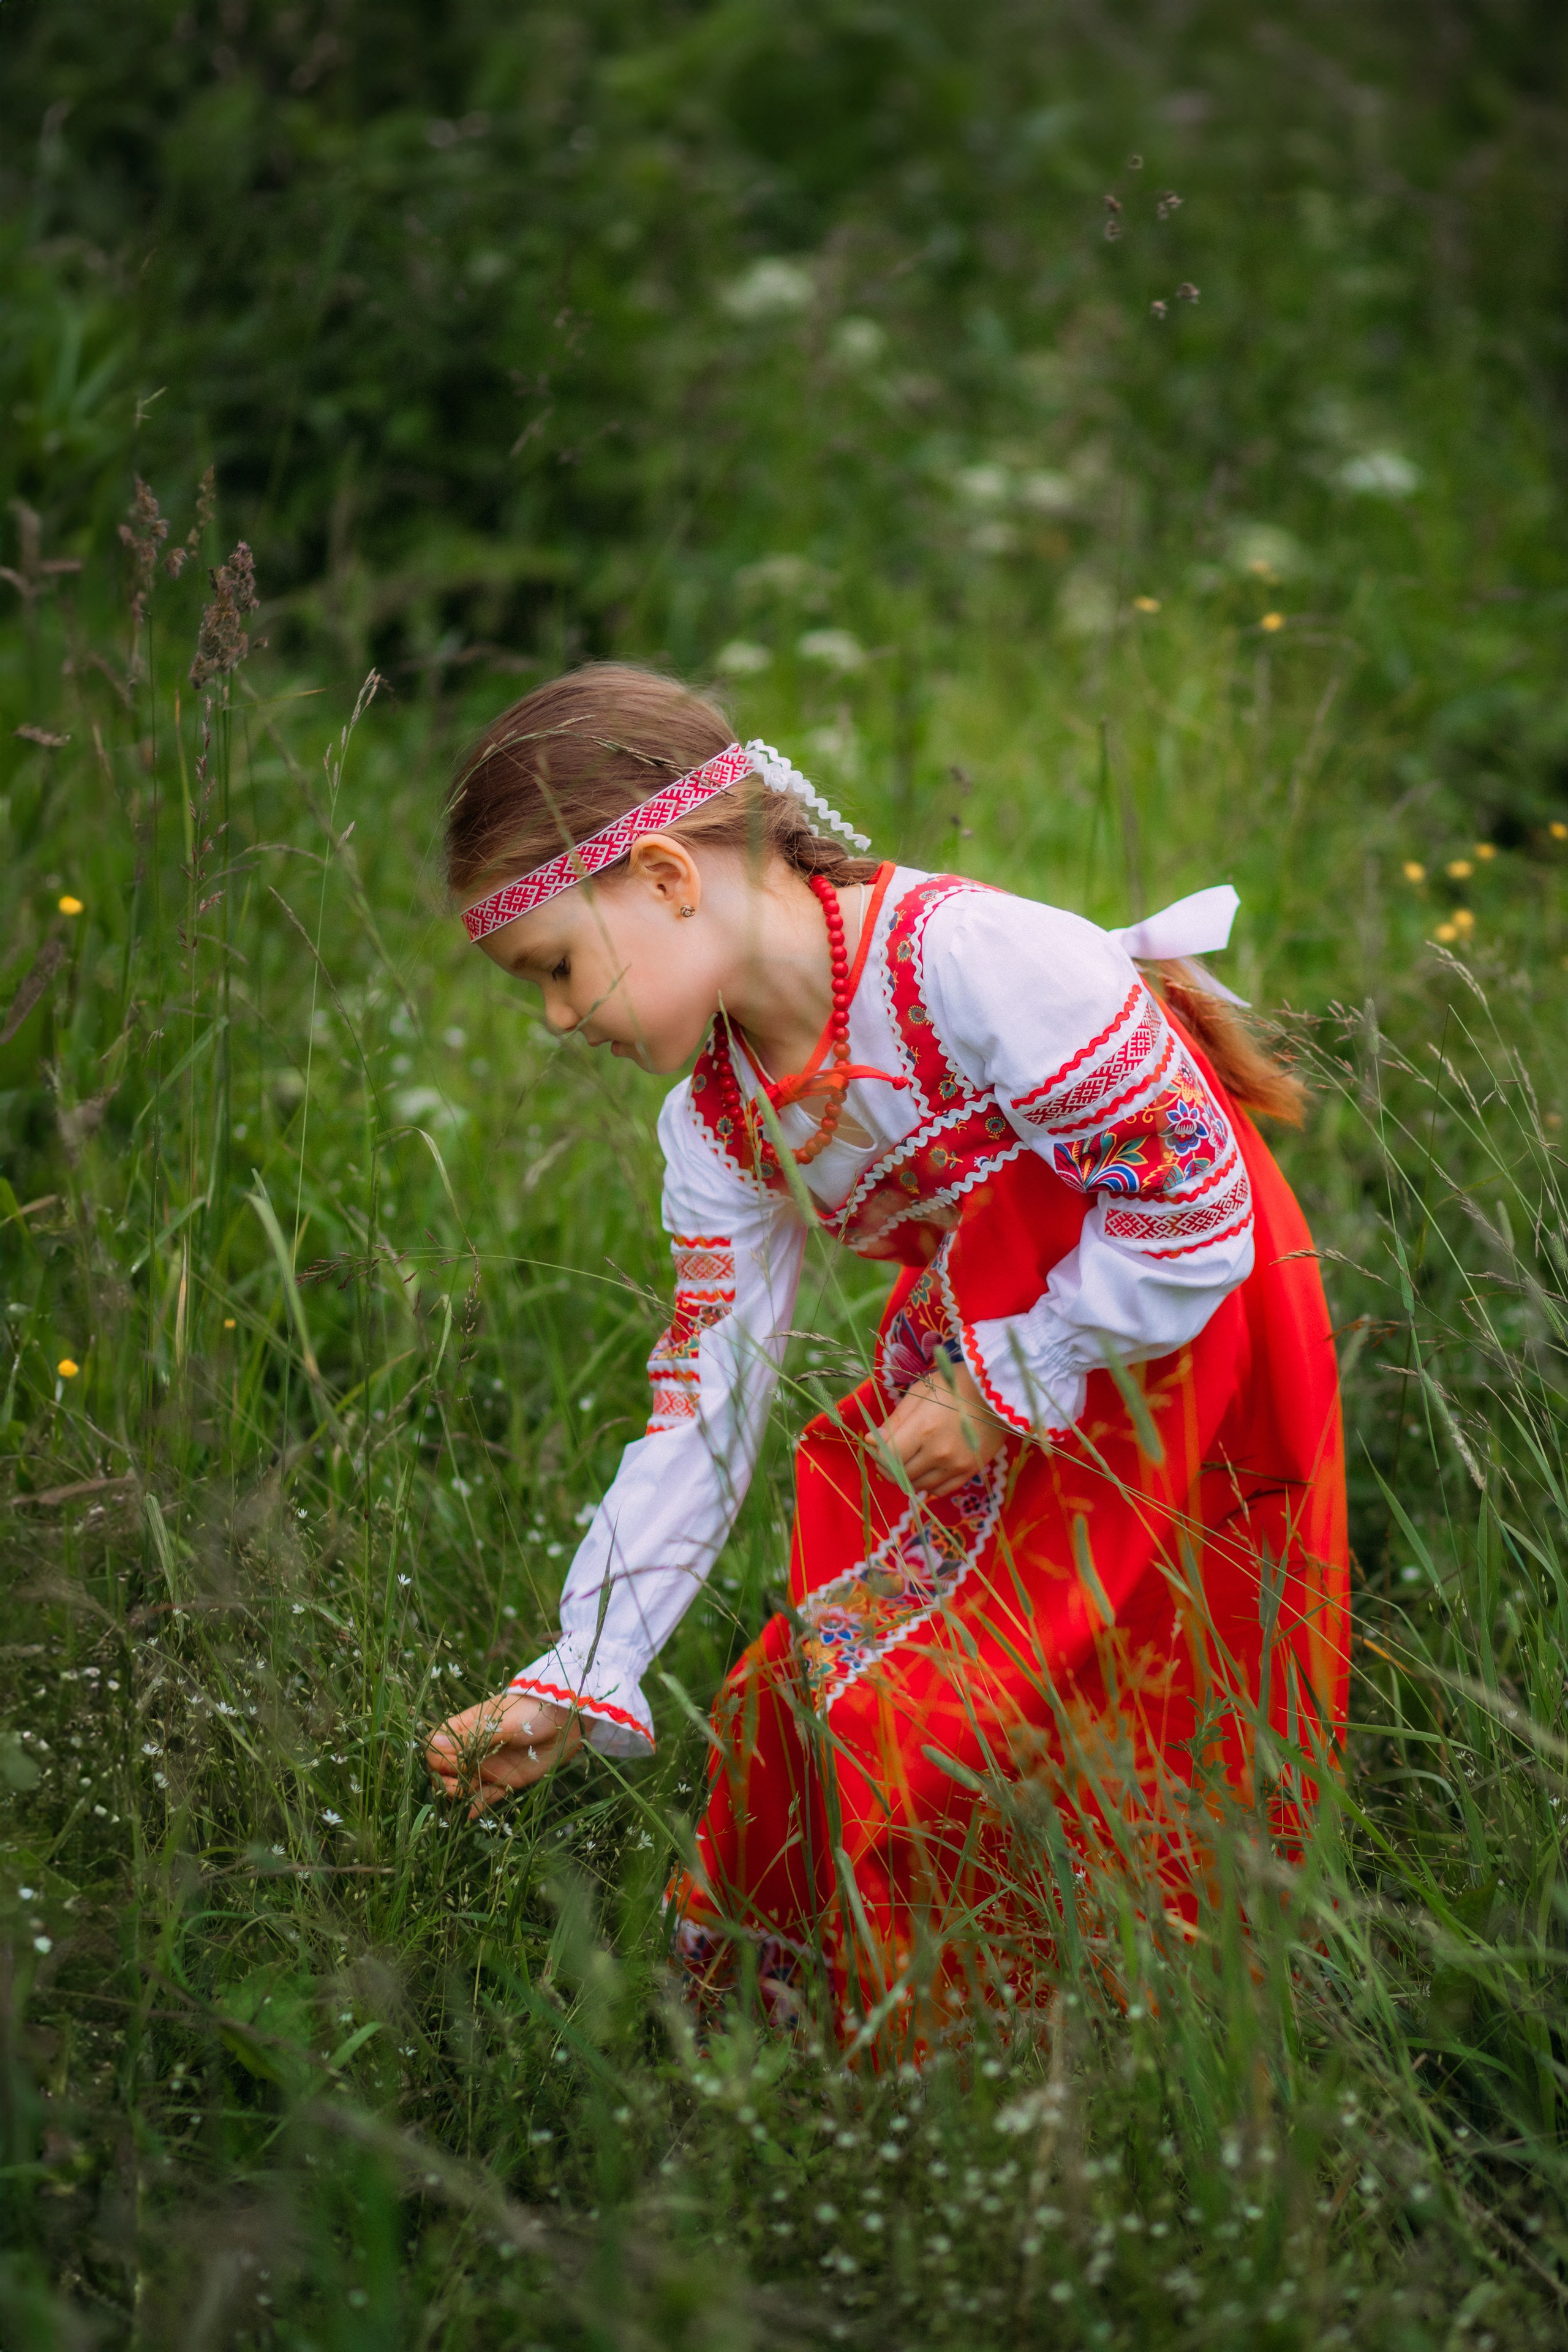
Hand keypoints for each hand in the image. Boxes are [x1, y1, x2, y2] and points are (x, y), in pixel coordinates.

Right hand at [426, 1689, 581, 1817]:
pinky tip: (470, 1816)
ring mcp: (487, 1766)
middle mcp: (472, 1749)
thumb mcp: (502, 1722)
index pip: (436, 1746)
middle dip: (446, 1781)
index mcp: (466, 1728)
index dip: (438, 1758)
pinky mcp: (503, 1781)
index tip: (453, 1764)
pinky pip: (483, 1797)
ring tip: (466, 1799)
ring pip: (461, 1785)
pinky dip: (475, 1806)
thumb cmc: (532, 1712)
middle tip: (462, 1785)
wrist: (567, 1720)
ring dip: (458, 1796)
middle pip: (443, 1770)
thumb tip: (433, 1744)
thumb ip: (472, 1737)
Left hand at [876, 1357, 1009, 1498]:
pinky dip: (928, 1485)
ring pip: (919, 1485)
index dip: (878, 1456)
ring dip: (907, 1476)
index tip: (877, 1447)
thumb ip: (896, 1419)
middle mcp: (938, 1452)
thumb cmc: (955, 1385)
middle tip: (888, 1455)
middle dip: (888, 1467)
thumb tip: (872, 1441)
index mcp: (923, 1428)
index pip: (889, 1457)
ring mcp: (956, 1465)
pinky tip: (926, 1470)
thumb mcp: (920, 1392)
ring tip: (908, 1460)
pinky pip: (940, 1490)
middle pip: (901, 1474)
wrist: (998, 1391)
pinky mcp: (969, 1471)